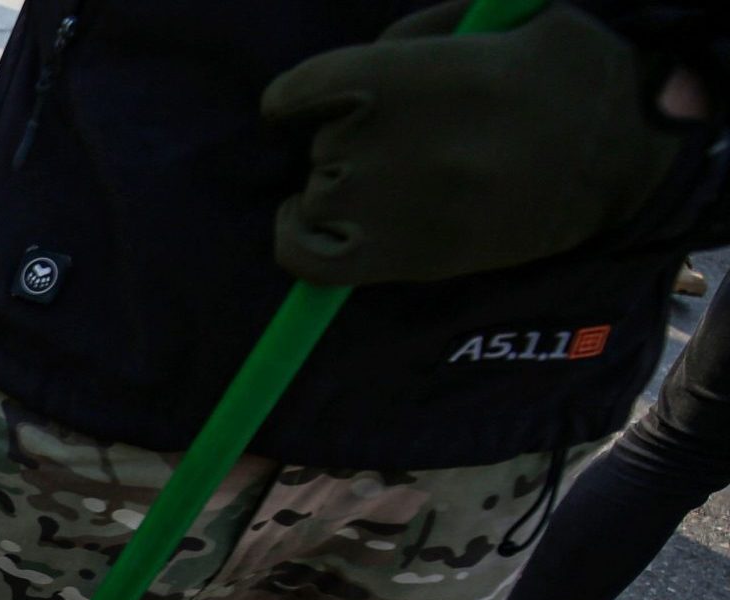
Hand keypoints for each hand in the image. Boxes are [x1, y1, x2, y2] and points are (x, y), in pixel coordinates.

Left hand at [260, 2, 695, 286]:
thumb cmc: (567, 77)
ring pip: (318, 193)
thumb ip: (419, 35)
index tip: (309, 102)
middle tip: (418, 143)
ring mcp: (386, 204)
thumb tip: (362, 63)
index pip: (301, 88)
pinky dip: (294, 239)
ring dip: (344, 186)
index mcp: (402, 76)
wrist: (623, 156)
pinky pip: (304, 257)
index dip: (300, 96)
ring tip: (403, 182)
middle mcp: (384, 141)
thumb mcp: (501, 18)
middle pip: (321, 142)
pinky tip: (309, 223)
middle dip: (353, 138)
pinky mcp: (399, 258)